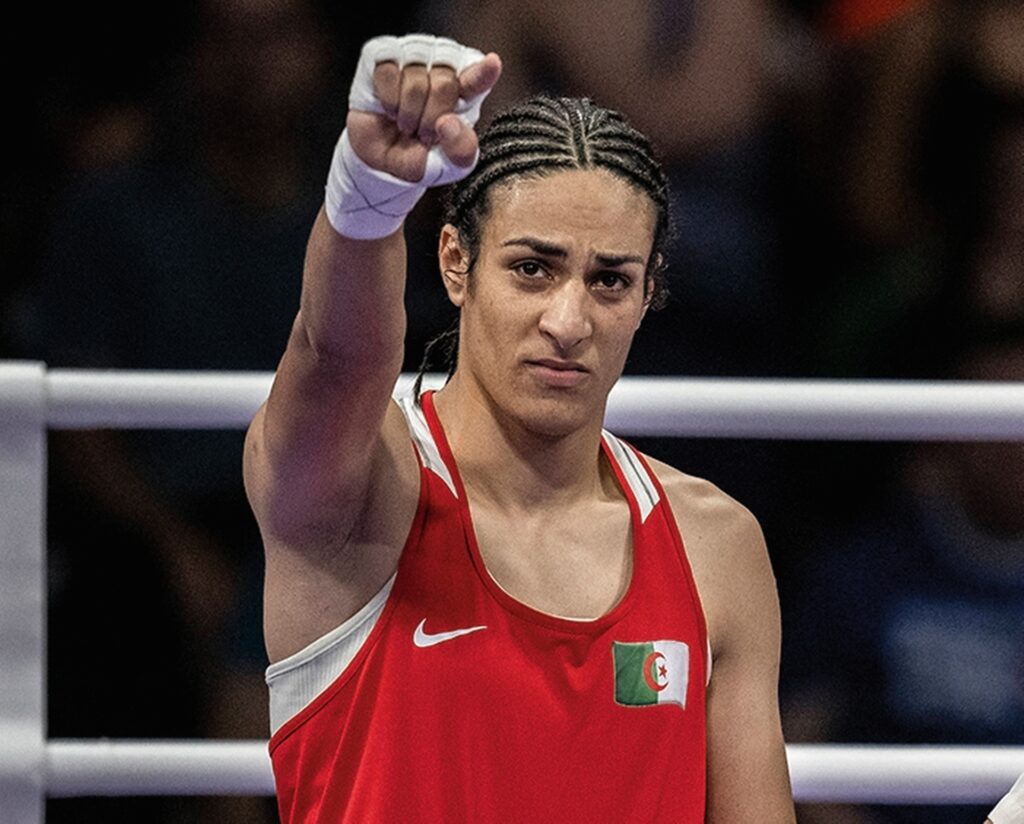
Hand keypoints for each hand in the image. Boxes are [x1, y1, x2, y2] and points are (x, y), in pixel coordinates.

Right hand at [347, 39, 501, 181]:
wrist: (381, 160)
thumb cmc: (419, 155)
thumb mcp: (447, 165)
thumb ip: (460, 150)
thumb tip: (448, 122)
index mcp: (466, 89)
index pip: (478, 77)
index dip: (483, 72)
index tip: (492, 64)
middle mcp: (442, 66)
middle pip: (445, 84)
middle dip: (431, 119)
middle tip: (423, 135)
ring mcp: (414, 56)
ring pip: (415, 79)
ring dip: (408, 113)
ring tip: (406, 125)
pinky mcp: (384, 54)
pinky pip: (389, 71)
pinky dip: (389, 98)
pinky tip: (390, 109)